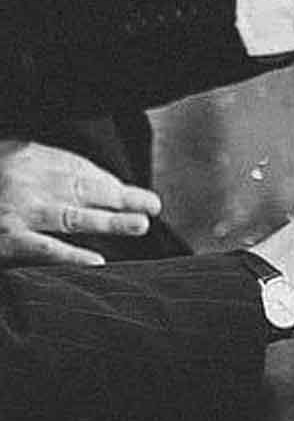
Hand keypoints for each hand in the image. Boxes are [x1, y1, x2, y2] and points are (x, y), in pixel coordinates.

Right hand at [0, 138, 160, 264]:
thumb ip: (36, 170)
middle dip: (122, 198)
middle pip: (83, 190)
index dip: (108, 182)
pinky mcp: (6, 239)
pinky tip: (97, 262)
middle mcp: (26, 181)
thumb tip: (79, 184)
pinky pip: (43, 248)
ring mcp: (17, 211)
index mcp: (27, 158)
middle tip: (152, 206)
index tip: (130, 193)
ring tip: (140, 225)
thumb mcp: (6, 161)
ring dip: (110, 222)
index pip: (77, 170)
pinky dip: (71, 256)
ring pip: (72, 217)